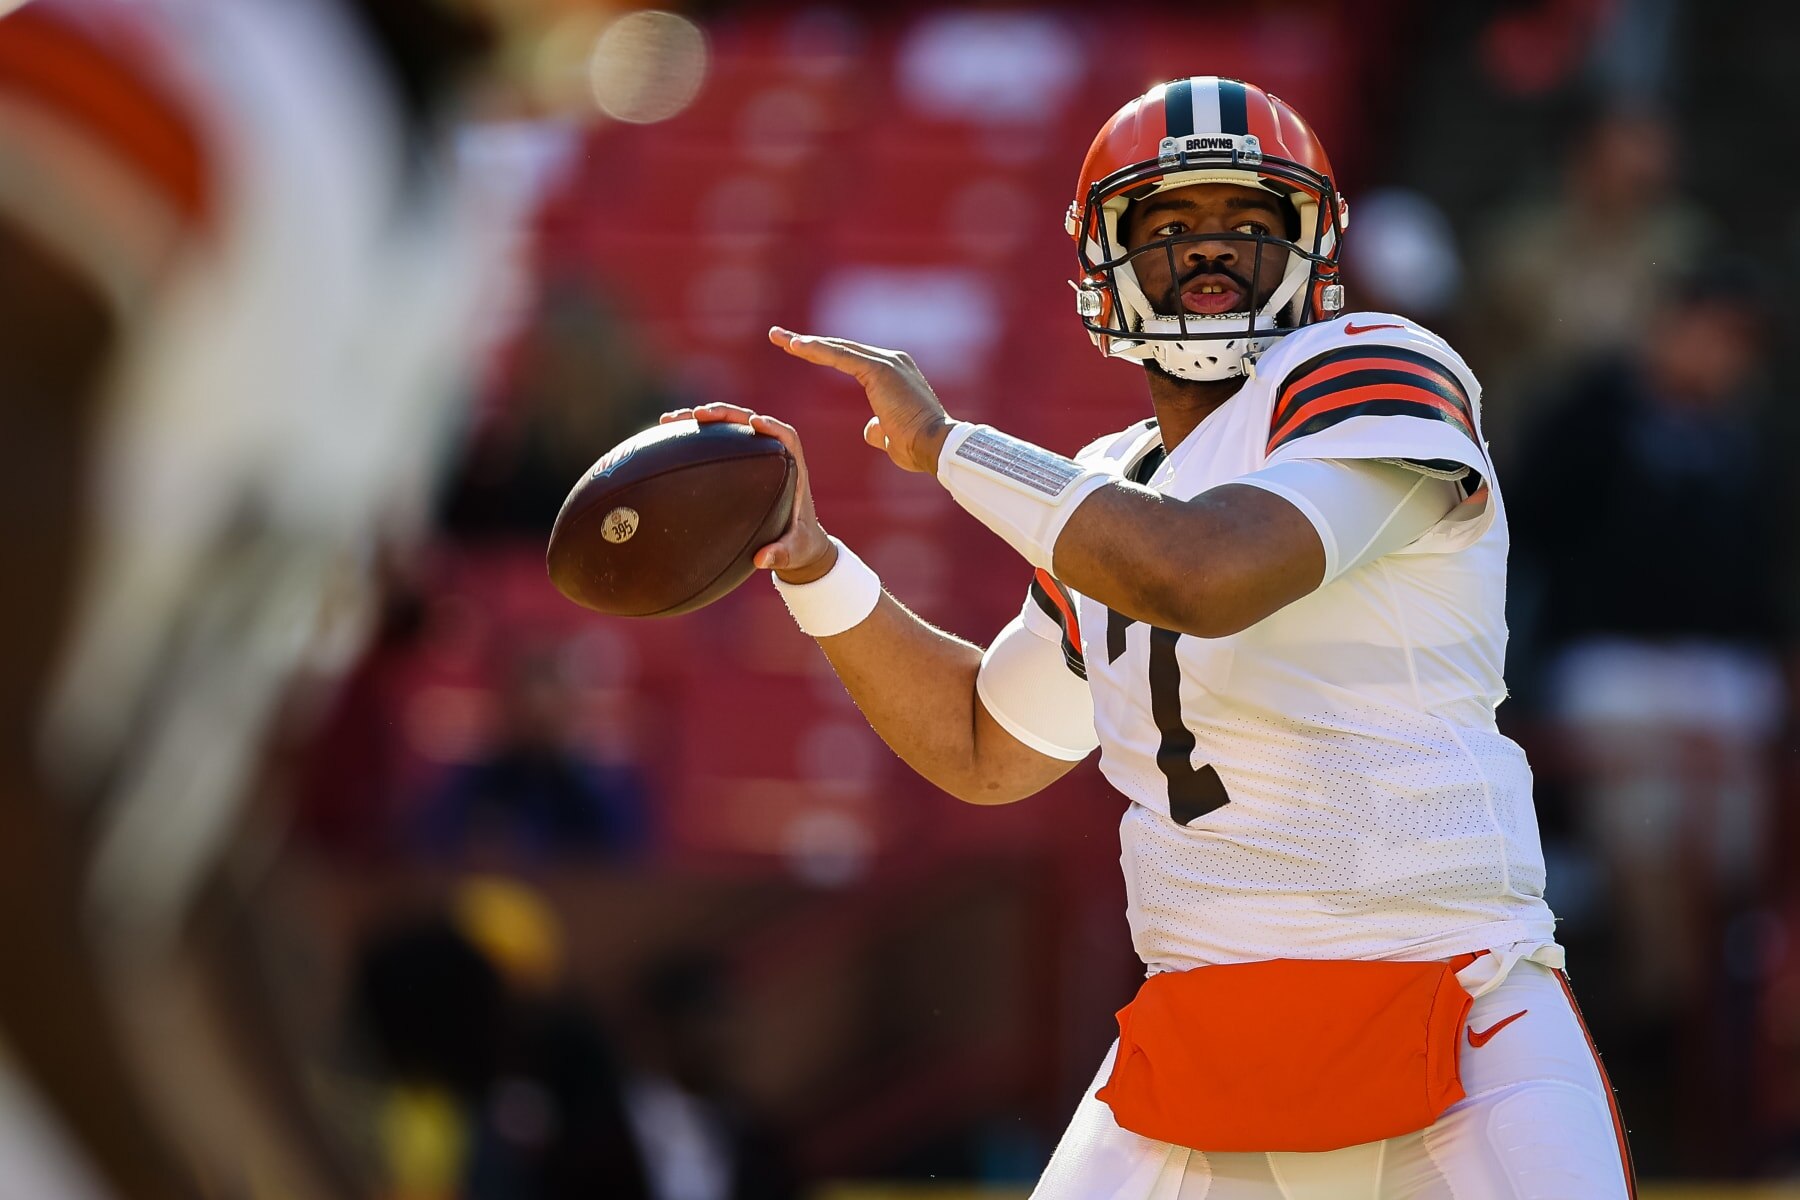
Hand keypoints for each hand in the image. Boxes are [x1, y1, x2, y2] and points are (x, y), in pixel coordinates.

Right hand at [658, 403, 835, 582]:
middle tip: (699, 414)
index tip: (755, 423)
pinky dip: (693, 438)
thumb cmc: (799, 545)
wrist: (797, 543)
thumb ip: (782, 554)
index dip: (772, 427)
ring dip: (701, 420)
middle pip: (750, 422)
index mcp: (793, 469)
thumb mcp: (794, 551)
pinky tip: (666, 437)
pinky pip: (715, 443)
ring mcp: (753, 457)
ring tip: (669, 420)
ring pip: (728, 428)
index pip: (786, 438)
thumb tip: (762, 560)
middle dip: (725, 414)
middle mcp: (772, 456)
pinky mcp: (737, 462)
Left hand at [768, 327, 954, 473]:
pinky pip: (842, 357)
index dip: (821, 353)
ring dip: (805, 342)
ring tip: (777, 337)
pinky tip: (796, 346)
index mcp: (893, 373)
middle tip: (777, 335)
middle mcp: (891, 361)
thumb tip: (869, 428)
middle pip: (840, 347)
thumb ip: (878, 427)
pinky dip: (818, 350)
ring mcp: (887, 362)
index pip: (849, 359)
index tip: (794, 348)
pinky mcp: (880, 369)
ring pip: (838, 348)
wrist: (936, 447)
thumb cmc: (916, 447)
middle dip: (806, 342)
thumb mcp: (891, 436)